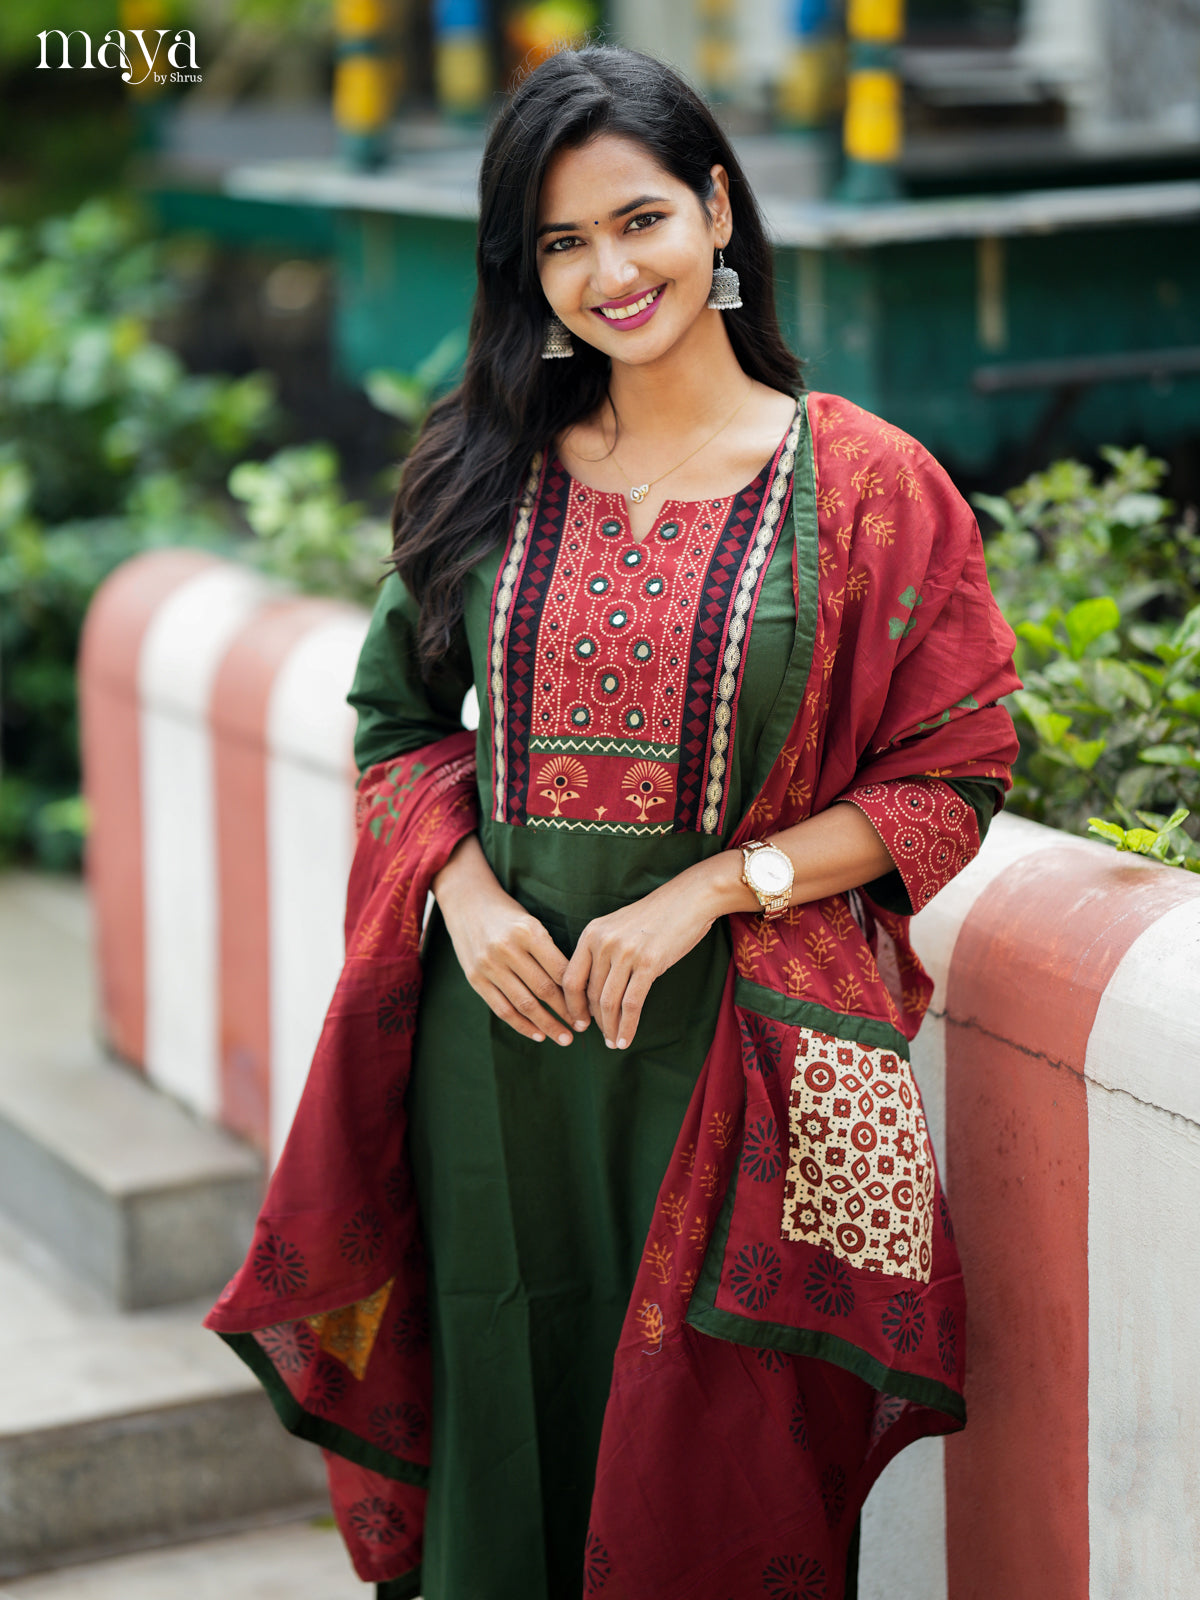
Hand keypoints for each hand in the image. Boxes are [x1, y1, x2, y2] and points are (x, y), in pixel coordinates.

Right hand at [433, 835, 583, 1045]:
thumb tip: (578, 990)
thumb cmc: (508, 914)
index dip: (578, 994)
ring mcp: (489, 965)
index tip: (590, 1009)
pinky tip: (538, 1035)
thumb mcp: (532, 923)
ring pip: (524, 1004)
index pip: (560, 970)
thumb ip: (549, 952)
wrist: (466, 902)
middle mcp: (507, 949)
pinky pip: (502, 1009)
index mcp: (529, 932)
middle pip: (544, 990)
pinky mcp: (475, 978)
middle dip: (567, 1013)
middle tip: (582, 1028)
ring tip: (564, 1038)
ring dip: (547, 1025)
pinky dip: (521, 1025)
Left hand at [562, 866, 720, 1050]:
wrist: (688, 899)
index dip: (572, 1005)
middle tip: (602, 1037)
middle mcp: (603, 943)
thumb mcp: (618, 927)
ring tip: (614, 1042)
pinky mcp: (649, 964)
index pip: (570, 978)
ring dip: (610, 1028)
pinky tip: (626, 1039)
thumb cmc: (655, 916)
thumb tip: (593, 992)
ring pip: (609, 1003)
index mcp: (591, 933)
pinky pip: (631, 1004)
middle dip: (595, 1021)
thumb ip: (601, 952)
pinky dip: (627, 1026)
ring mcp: (626, 953)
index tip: (578, 1022)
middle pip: (591, 994)